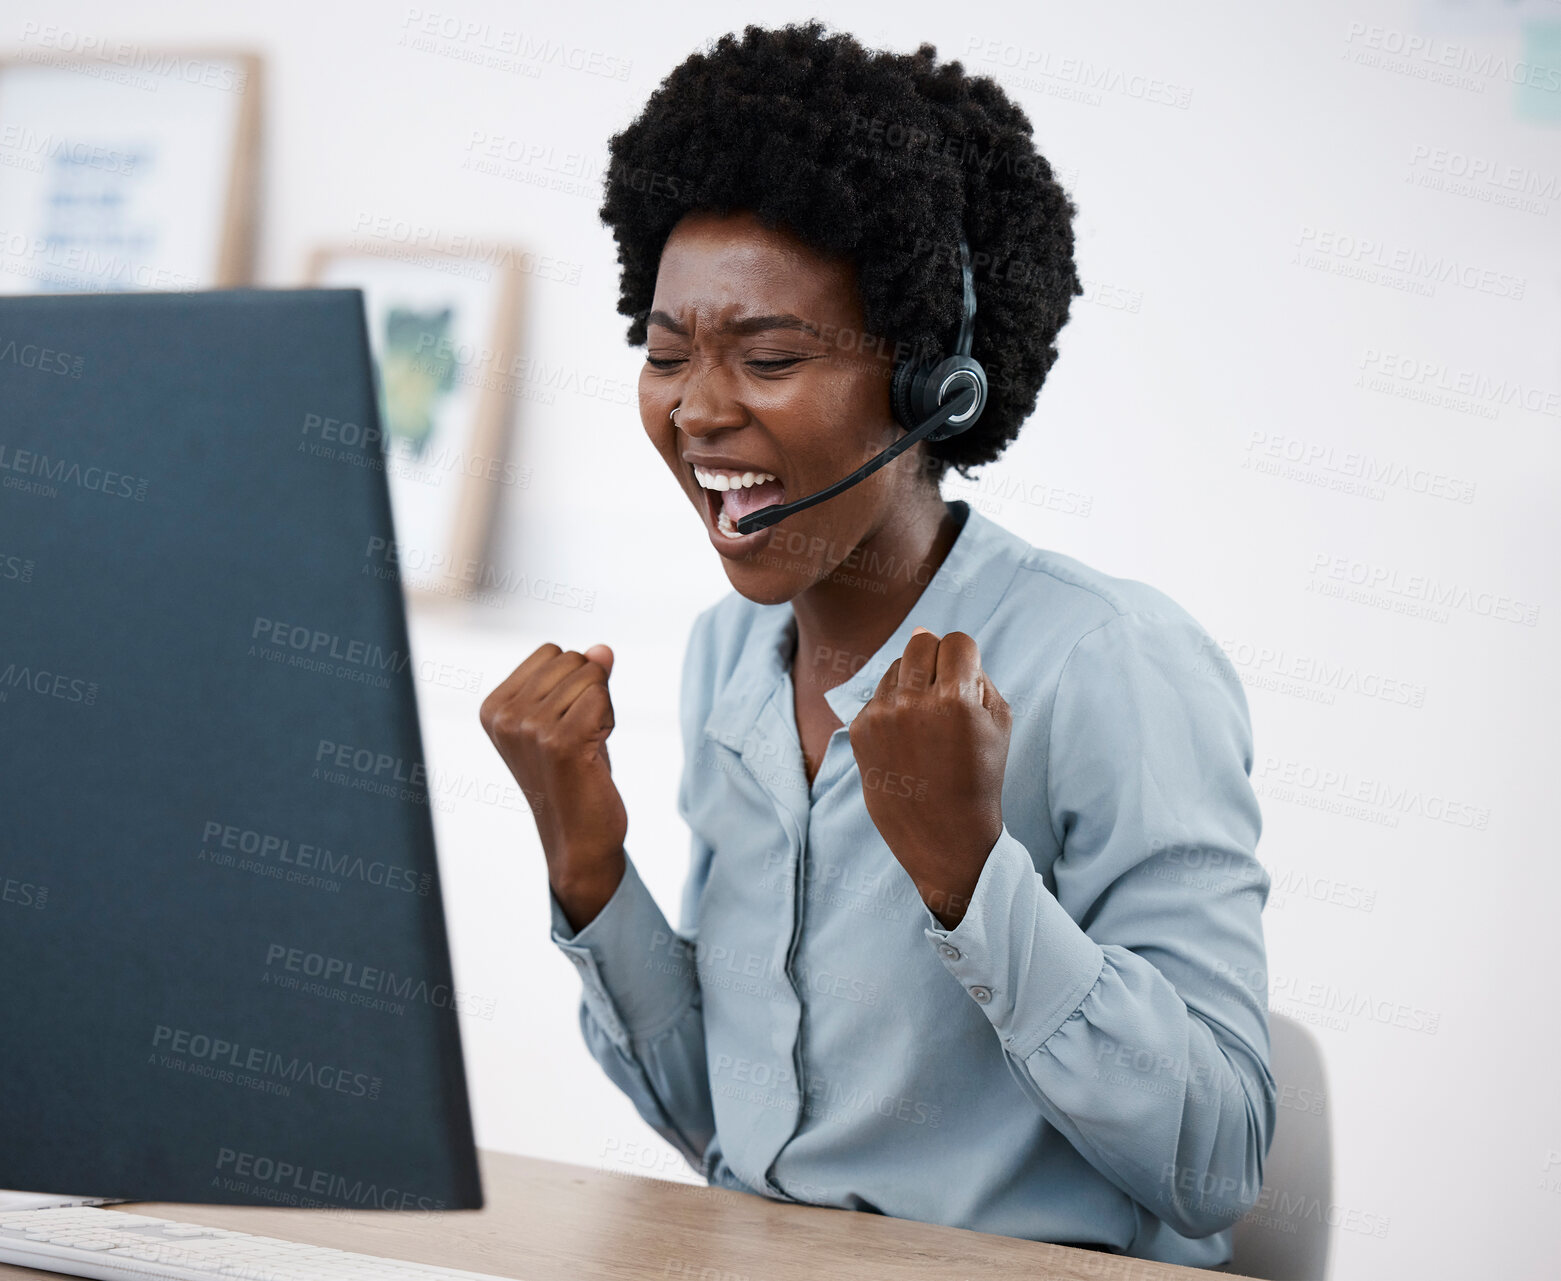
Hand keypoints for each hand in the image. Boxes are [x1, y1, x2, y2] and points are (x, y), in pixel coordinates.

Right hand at [479, 643, 625, 923]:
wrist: (578, 838)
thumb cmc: (574, 777)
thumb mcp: (568, 717)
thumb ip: (581, 678)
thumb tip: (604, 649)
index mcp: (494, 706)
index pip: (552, 651)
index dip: (573, 682)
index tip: (564, 724)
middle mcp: (505, 715)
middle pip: (573, 659)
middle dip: (590, 692)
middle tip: (579, 738)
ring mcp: (529, 728)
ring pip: (592, 676)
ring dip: (602, 710)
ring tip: (585, 747)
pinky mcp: (560, 741)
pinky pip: (602, 697)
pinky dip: (609, 722)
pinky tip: (594, 753)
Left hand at [848, 626, 1011, 928]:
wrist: (944, 835)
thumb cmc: (979, 775)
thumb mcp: (999, 721)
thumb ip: (974, 672)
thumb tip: (930, 635)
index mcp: (955, 699)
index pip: (956, 641)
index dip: (965, 658)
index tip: (966, 682)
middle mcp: (913, 703)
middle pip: (920, 642)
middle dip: (936, 659)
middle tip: (945, 692)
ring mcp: (881, 716)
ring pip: (896, 667)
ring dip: (913, 683)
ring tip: (926, 723)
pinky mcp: (859, 730)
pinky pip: (877, 695)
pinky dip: (893, 708)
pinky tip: (906, 742)